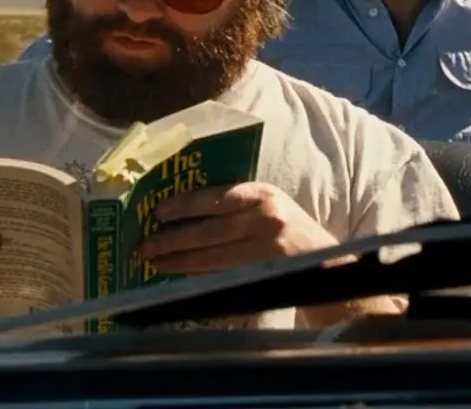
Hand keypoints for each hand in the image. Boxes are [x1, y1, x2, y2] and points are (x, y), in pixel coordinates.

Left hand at [136, 182, 335, 274]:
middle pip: (208, 230)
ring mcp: (265, 249)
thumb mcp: (271, 206)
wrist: (327, 263)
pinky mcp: (263, 273)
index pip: (215, 198)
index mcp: (263, 195)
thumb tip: (186, 209)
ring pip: (211, 256)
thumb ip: (238, 204)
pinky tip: (179, 275)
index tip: (158, 211)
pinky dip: (197, 275)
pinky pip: (221, 274)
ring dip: (178, 261)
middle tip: (144, 245)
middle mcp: (265, 219)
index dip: (183, 205)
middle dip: (172, 238)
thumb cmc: (291, 230)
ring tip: (153, 263)